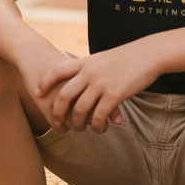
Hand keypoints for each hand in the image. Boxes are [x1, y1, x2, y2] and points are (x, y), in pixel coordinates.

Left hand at [35, 44, 157, 134]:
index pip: (57, 70)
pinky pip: (98, 116)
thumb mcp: (102, 59)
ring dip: (77, 123)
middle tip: (57, 121)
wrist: (148, 54)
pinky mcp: (114, 95)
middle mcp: (90, 72)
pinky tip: (99, 129)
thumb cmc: (126, 57)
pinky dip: (96, 126)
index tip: (36, 92)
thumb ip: (89, 69)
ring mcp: (101, 84)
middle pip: (64, 95)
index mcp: (85, 62)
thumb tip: (79, 82)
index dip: (45, 82)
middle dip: (57, 112)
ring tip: (79, 129)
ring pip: (80, 110)